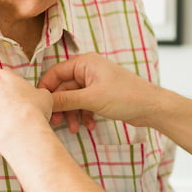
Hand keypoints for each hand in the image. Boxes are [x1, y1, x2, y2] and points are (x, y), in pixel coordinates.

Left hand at [0, 69, 54, 154]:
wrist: (21, 132)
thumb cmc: (33, 112)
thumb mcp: (44, 96)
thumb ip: (36, 94)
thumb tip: (37, 98)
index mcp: (1, 76)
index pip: (5, 81)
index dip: (14, 93)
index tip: (19, 103)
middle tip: (12, 117)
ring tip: (6, 129)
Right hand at [40, 54, 159, 131]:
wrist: (151, 108)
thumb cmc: (126, 97)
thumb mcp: (92, 99)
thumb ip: (66, 100)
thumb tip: (45, 101)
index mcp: (85, 63)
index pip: (56, 73)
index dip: (47, 89)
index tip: (40, 105)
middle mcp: (88, 70)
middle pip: (63, 88)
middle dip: (61, 107)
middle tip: (56, 123)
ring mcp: (95, 83)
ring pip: (73, 99)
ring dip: (72, 114)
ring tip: (75, 129)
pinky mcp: (100, 95)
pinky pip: (84, 104)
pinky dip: (84, 115)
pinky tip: (90, 126)